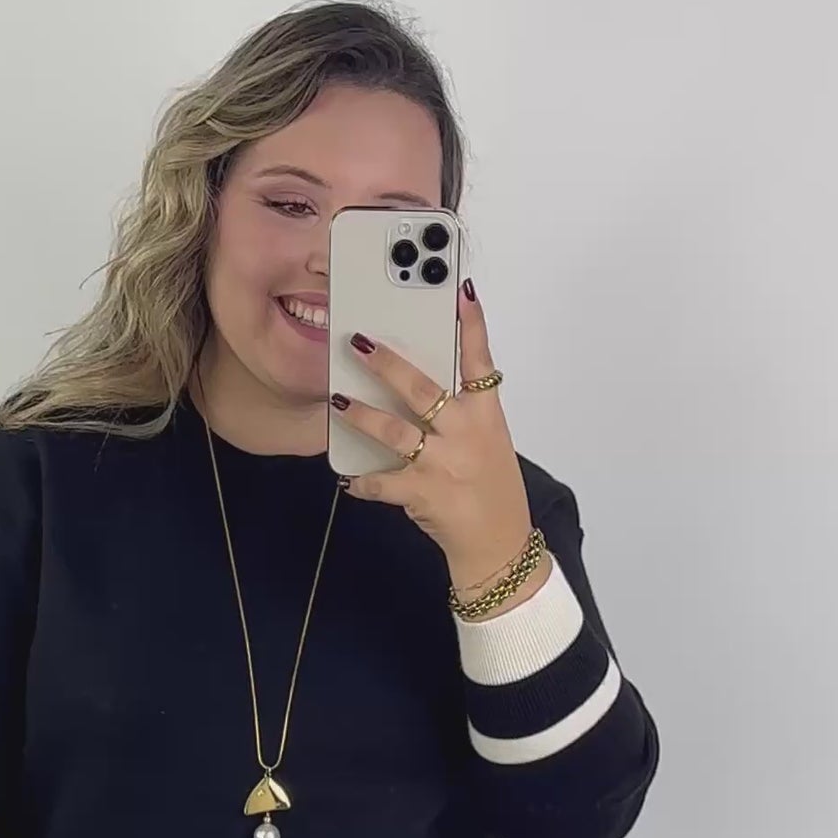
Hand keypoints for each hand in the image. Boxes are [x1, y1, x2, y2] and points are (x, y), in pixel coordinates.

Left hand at [330, 278, 540, 601]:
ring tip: (337, 401)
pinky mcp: (423, 494)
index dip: (472, 325)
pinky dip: (363, 481)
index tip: (461, 291)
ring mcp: (444, 464)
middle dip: (387, 364)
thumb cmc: (492, 490)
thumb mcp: (488, 443)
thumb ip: (460, 414)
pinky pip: (383, 483)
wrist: (500, 546)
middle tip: (357, 343)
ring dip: (362, 415)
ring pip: (395, 431)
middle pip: (422, 389)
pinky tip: (348, 479)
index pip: (480, 361)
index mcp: (486, 416)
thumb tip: (414, 387)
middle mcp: (466, 434)